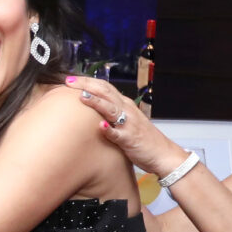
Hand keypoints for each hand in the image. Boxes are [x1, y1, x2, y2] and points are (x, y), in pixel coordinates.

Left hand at [68, 76, 187, 176]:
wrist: (162, 153)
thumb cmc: (142, 138)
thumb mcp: (125, 120)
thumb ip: (111, 113)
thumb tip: (92, 107)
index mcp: (124, 104)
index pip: (104, 87)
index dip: (87, 81)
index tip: (70, 78)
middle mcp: (126, 110)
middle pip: (106, 93)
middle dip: (87, 85)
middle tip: (69, 81)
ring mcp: (128, 124)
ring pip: (112, 109)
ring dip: (97, 102)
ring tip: (82, 96)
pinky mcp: (130, 140)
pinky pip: (119, 134)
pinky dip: (110, 130)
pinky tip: (100, 127)